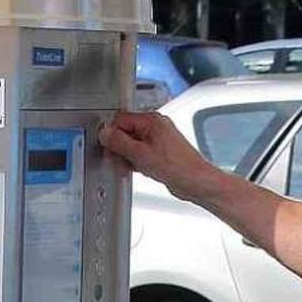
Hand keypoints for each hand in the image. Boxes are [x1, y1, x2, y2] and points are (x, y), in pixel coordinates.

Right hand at [98, 111, 218, 201]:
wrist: (196, 182)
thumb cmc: (178, 167)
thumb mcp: (140, 154)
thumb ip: (119, 142)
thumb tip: (105, 133)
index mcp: (152, 120)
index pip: (121, 119)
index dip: (112, 134)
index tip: (108, 147)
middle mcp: (157, 126)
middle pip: (126, 131)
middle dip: (120, 147)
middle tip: (119, 160)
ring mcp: (160, 139)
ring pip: (133, 144)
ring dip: (128, 156)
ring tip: (132, 167)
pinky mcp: (162, 152)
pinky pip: (142, 153)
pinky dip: (137, 161)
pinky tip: (140, 170)